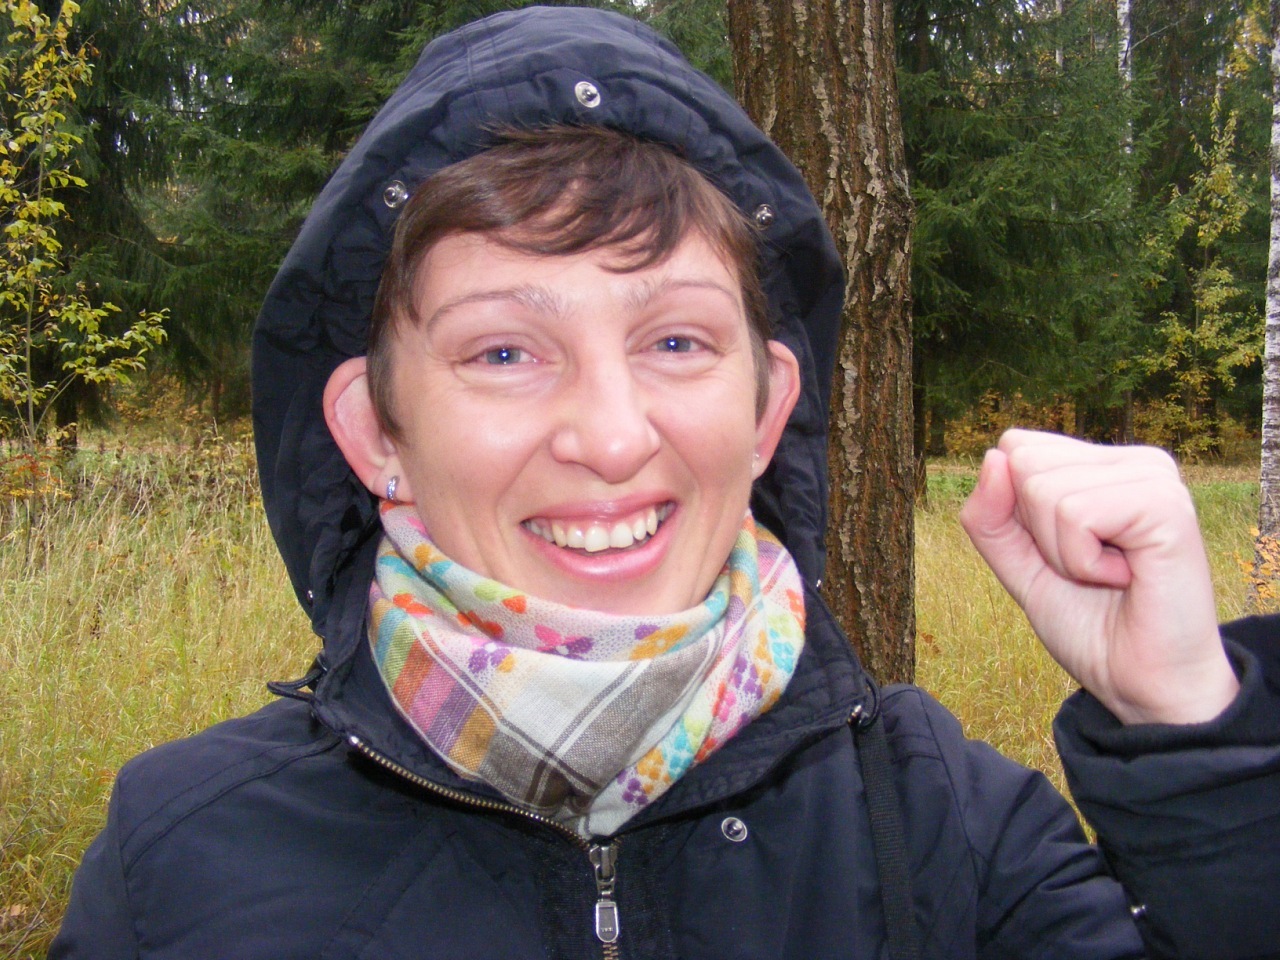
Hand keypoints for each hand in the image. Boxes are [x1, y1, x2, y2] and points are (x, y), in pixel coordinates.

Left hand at [959, 429, 1238, 724]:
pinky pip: (1076, 514)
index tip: (1062, 553)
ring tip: (1109, 575)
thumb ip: (990, 516)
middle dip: (1036, 532)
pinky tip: (1126, 577)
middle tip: (1088, 569)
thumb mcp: (1018, 566)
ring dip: (1062, 553)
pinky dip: (1082, 562)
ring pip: (1043, 488)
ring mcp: (1154, 478)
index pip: (1014, 448)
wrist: (1140, 684)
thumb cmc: (1089, 625)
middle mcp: (1133, 461)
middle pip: (1023, 461)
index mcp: (1102, 465)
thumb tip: (992, 457)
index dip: (1015, 513)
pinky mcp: (1166, 504)